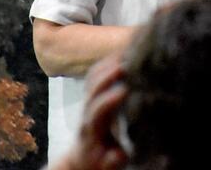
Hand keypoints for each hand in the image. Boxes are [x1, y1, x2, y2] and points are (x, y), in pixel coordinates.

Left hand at [53, 54, 129, 169]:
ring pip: (92, 78)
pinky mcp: (92, 94)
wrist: (83, 157)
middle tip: (125, 65)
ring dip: (108, 64)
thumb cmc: (99, 162)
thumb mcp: (108, 165)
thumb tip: (119, 154)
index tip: (124, 91)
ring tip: (127, 53)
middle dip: (107, 76)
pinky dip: (108, 61)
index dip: (108, 100)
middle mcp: (87, 112)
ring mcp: (88, 101)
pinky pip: (95, 73)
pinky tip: (123, 53)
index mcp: (92, 130)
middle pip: (92, 90)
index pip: (97, 111)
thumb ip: (113, 161)